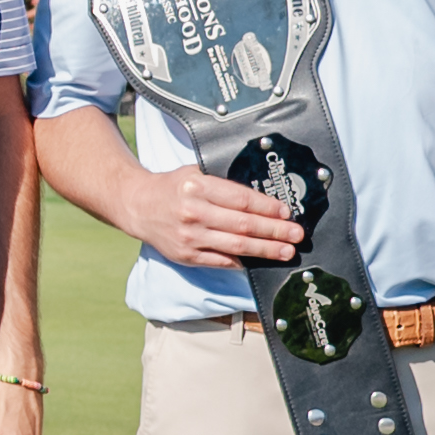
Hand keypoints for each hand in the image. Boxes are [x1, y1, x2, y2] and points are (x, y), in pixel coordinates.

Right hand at [136, 163, 306, 273]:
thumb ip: (223, 185)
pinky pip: (220, 260)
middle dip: (274, 231)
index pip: (241, 199)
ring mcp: (189, 237)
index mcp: (197, 186)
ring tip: (286, 251)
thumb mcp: (195, 173)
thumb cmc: (172, 187)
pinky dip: (241, 261)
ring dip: (265, 249)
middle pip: (243, 225)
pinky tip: (258, 260)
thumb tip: (262, 200)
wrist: (138, 205)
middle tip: (296, 235)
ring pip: (236, 245)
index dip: (267, 208)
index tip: (286, 212)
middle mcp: (193, 212)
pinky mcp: (186, 255)